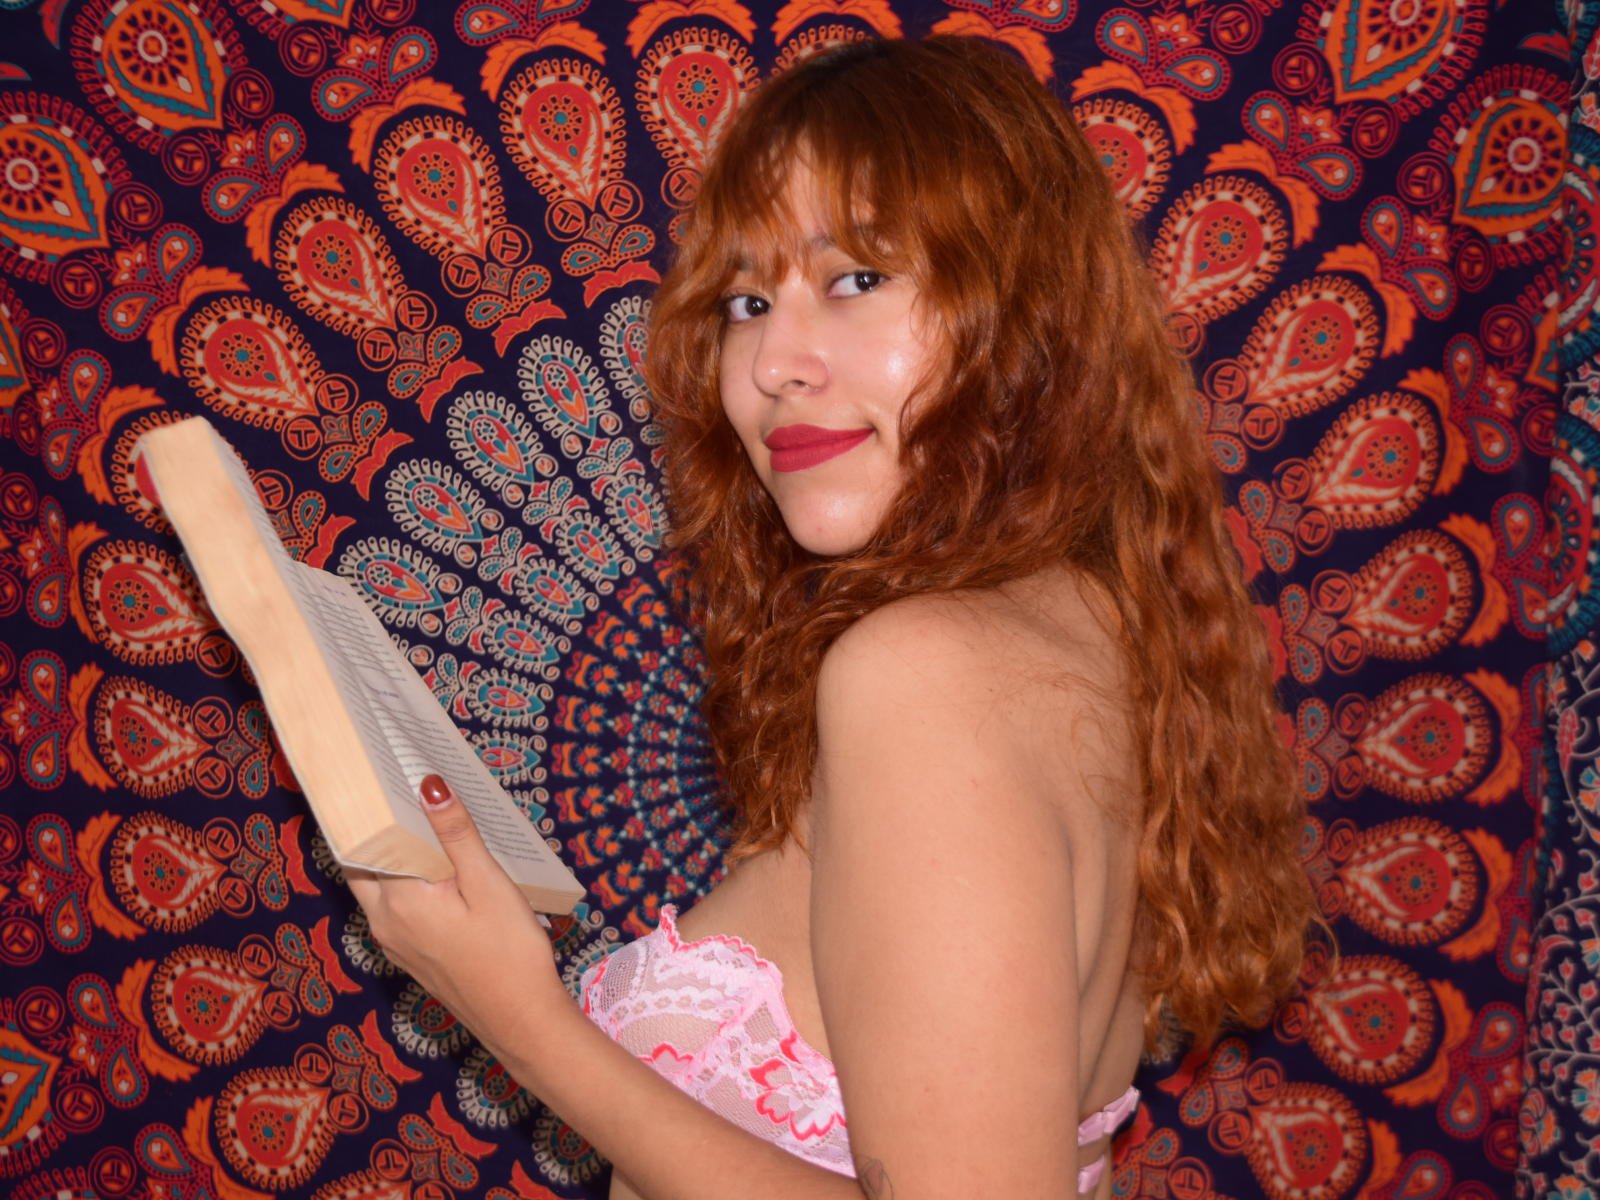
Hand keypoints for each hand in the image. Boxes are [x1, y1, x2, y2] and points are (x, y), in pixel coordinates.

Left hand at [345, 774, 567, 1060]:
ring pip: (379, 885)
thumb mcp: (489, 884)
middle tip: (398, 787)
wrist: (523, 1022)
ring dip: (394, 855)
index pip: (365, 842)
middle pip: (364, 862)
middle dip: (377, 828)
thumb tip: (428, 784)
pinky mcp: (411, 955)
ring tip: (422, 817)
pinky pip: (396, 906)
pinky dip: (407, 880)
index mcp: (397, 902)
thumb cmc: (511, 954)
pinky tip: (439, 867)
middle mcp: (384, 923)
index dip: (370, 807)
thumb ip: (456, 834)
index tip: (381, 773)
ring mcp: (395, 943)